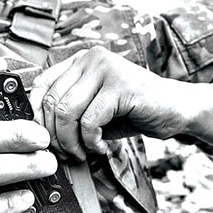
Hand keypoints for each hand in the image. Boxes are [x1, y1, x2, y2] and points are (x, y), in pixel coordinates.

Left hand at [29, 46, 190, 160]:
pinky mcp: (120, 85)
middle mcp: (91, 58)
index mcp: (80, 61)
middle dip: (53, 136)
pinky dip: (90, 142)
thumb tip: (36, 132)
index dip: (36, 117)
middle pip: (50, 101)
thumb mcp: (92, 110)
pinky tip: (101, 147)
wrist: (176, 109)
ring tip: (83, 152)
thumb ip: (67, 113)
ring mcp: (106, 69)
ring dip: (70, 142)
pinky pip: (89, 121)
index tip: (43, 139)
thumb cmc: (132, 111)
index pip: (41, 85)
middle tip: (65, 153)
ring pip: (66, 112)